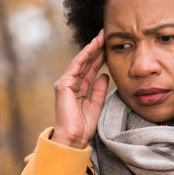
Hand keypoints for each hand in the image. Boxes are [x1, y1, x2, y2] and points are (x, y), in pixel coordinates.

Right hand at [51, 29, 108, 148]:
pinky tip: (93, 46)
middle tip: (107, 35)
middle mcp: (70, 84)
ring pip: (81, 62)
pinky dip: (84, 56)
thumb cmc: (83, 127)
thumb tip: (104, 75)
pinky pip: (76, 67)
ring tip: (102, 36)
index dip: (99, 58)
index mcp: (78, 89)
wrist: (73, 139)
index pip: (90, 69)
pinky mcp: (63, 86)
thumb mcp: (96, 106)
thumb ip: (99, 90)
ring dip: (91, 48)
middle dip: (96, 49)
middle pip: (86, 63)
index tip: (109, 47)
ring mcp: (65, 84)